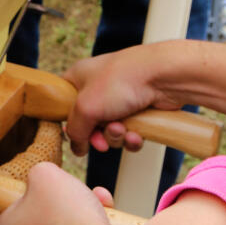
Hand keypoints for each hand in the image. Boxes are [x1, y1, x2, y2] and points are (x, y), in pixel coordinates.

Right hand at [63, 47, 183, 157]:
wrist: (162, 76)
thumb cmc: (120, 81)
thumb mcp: (85, 108)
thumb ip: (74, 130)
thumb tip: (77, 147)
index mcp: (78, 78)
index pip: (63, 103)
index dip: (68, 122)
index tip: (75, 134)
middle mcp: (97, 88)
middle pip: (88, 124)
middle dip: (97, 136)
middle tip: (101, 142)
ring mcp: (119, 100)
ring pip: (109, 132)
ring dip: (116, 137)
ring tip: (123, 130)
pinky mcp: (138, 110)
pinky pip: (129, 134)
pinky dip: (132, 138)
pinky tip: (136, 135)